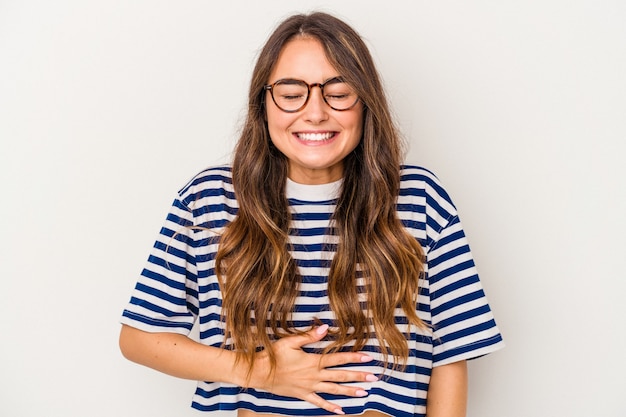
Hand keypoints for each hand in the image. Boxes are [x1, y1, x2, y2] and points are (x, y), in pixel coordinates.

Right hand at [248, 324, 377, 414]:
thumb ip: (309, 336)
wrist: (259, 373)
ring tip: (364, 393)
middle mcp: (314, 376)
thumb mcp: (290, 341)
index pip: (338, 359)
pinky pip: (319, 402)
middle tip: (373, 377)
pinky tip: (341, 411)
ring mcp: (309, 387)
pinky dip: (330, 407)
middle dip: (358, 376)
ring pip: (333, 390)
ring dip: (349, 391)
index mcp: (313, 361)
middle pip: (340, 376)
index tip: (368, 357)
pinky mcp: (302, 394)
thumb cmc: (274, 355)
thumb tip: (325, 328)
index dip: (354, 357)